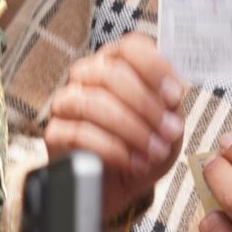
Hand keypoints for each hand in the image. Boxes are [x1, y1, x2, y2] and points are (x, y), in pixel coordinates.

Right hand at [44, 33, 184, 229]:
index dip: (155, 69)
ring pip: (95, 103)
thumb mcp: (168, 122)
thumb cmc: (144, 145)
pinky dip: (112, 149)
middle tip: (169, 130)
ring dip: (132, 129)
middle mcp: (88, 75)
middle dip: (147, 105)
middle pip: (113, 74)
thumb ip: (171, 102)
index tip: (175, 95)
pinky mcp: (55, 132)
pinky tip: (133, 162)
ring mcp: (67, 101)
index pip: (131, 47)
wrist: (121, 184)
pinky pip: (79, 134)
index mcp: (117, 62)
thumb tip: (173, 92)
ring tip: (155, 150)